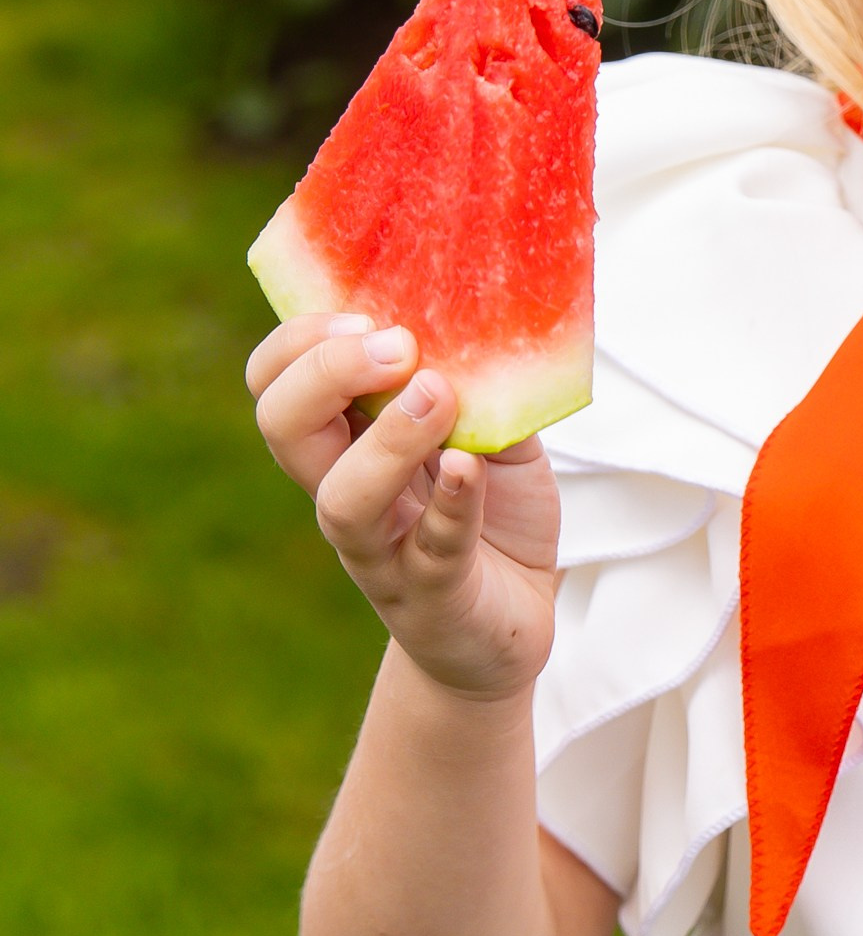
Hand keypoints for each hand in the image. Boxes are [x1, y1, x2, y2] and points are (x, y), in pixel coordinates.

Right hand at [247, 312, 559, 700]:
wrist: (512, 623)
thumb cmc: (493, 517)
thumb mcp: (493, 434)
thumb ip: (481, 385)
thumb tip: (483, 321)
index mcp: (346, 444)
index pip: (277, 384)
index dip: (300, 342)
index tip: (364, 312)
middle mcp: (346, 493)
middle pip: (284, 428)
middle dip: (325, 373)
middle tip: (397, 345)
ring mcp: (383, 551)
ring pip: (343, 499)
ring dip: (386, 440)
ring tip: (435, 394)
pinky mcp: (435, 594)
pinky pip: (433, 547)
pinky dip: (453, 503)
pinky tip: (470, 467)